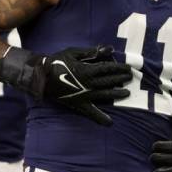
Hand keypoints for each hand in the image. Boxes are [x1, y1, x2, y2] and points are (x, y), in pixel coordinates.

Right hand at [0, 45, 130, 125]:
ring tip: (126, 93)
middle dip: (121, 79)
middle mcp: (89, 84)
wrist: (41, 77)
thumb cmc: (57, 61)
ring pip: (105, 95)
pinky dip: (100, 118)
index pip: (109, 69)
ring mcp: (84, 95)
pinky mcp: (78, 104)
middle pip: (109, 81)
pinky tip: (110, 122)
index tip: (128, 68)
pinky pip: (91, 113)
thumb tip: (110, 49)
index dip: (120, 68)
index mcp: (88, 70)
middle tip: (130, 78)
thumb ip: (92, 52)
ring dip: (117, 94)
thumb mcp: (74, 52)